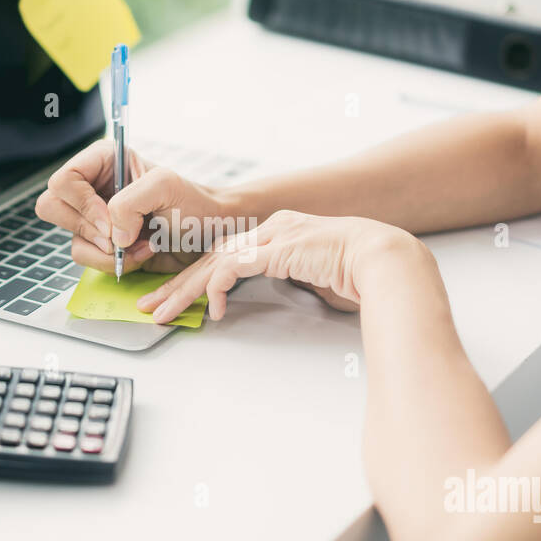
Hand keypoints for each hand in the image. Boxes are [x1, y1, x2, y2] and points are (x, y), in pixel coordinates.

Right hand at [35, 139, 233, 273]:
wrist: (209, 235)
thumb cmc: (193, 203)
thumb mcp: (164, 187)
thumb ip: (129, 202)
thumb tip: (111, 235)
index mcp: (103, 161)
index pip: (63, 179)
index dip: (81, 203)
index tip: (109, 221)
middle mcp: (93, 187)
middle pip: (52, 207)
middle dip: (86, 229)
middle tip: (117, 237)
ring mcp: (95, 218)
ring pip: (71, 238)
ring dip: (106, 251)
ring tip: (141, 245)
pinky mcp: (103, 244)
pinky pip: (87, 259)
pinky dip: (113, 264)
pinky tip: (142, 253)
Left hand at [136, 210, 427, 322]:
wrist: (388, 262)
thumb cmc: (365, 275)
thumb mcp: (320, 277)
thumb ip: (297, 279)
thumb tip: (288, 293)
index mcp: (282, 232)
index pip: (229, 253)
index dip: (201, 277)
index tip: (180, 298)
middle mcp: (273, 228)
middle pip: (212, 255)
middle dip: (179, 283)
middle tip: (151, 304)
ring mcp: (274, 235)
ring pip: (213, 261)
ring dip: (185, 289)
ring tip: (163, 312)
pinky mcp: (277, 248)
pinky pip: (232, 268)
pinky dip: (216, 289)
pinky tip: (210, 311)